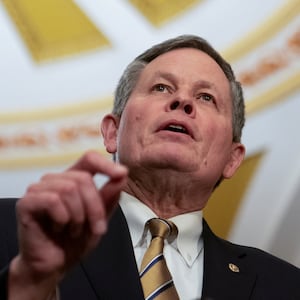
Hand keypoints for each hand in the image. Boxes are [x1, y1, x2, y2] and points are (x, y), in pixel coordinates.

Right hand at [8, 151, 127, 298]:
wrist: (55, 266)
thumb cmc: (76, 240)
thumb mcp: (100, 218)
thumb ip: (110, 196)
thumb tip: (122, 174)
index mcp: (73, 179)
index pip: (89, 158)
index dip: (106, 164)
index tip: (121, 174)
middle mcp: (55, 180)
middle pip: (83, 179)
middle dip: (95, 207)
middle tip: (96, 228)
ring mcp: (39, 189)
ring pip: (69, 188)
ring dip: (78, 216)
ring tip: (74, 230)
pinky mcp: (26, 203)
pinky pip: (52, 200)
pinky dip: (62, 218)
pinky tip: (58, 228)